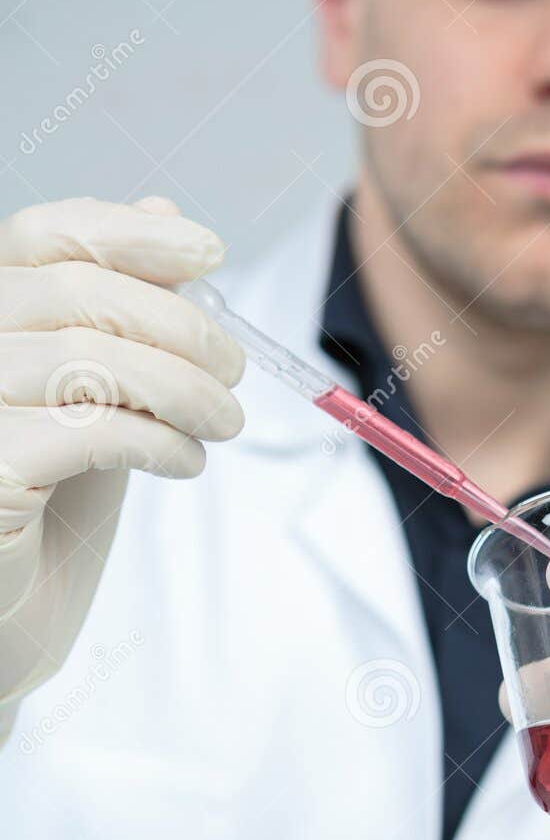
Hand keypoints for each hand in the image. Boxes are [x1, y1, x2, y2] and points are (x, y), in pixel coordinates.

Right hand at [0, 197, 244, 741]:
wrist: (10, 622)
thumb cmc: (50, 507)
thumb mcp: (98, 396)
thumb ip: (123, 318)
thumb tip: (169, 217)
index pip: (45, 234)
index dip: (131, 235)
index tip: (211, 251)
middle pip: (78, 292)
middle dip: (181, 326)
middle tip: (237, 373)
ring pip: (89, 357)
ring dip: (185, 388)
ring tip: (224, 425)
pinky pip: (88, 429)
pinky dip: (159, 437)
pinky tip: (185, 460)